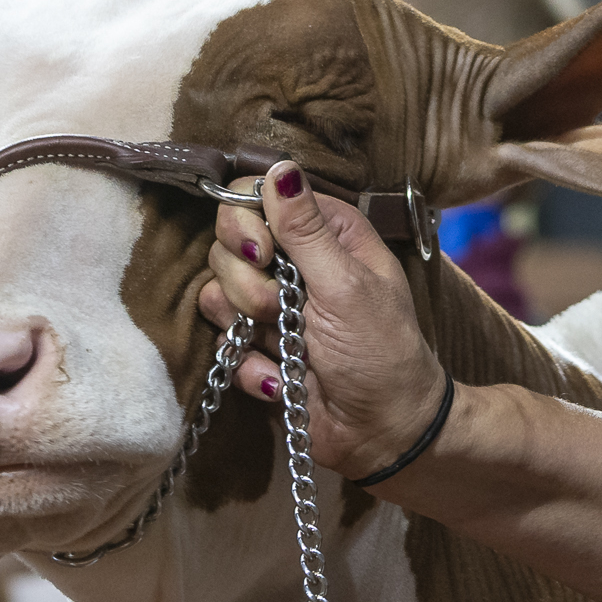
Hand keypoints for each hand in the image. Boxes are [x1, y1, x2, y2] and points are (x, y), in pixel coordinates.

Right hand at [198, 163, 450, 482]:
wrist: (383, 433)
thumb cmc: (381, 353)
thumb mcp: (346, 285)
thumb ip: (306, 230)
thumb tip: (281, 168)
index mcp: (326, 233)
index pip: (258, 196)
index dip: (246, 220)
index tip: (261, 250)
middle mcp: (294, 262)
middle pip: (228, 243)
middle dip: (247, 281)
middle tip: (278, 307)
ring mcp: (271, 306)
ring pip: (217, 292)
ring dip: (247, 324)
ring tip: (288, 347)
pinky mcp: (255, 347)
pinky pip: (223, 342)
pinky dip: (250, 364)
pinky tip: (282, 378)